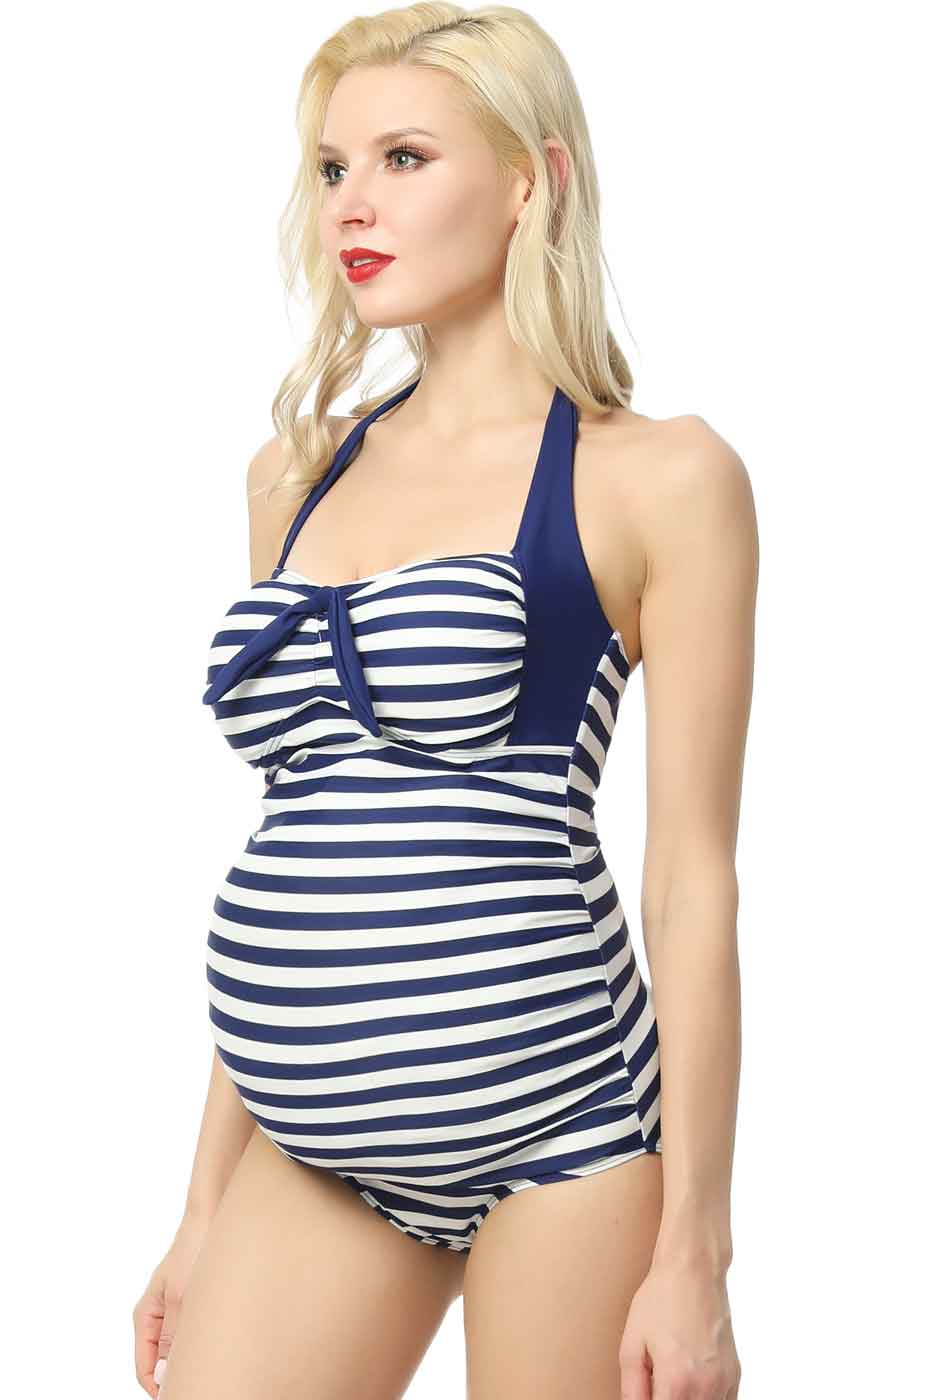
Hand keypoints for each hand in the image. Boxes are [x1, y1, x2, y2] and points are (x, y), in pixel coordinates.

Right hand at [132, 1212, 211, 1395]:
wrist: (211, 1217)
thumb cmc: (194, 1249)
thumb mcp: (183, 1296)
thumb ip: (174, 1336)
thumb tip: (165, 1374)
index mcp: (145, 1317)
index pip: (144, 1369)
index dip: (159, 1389)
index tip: (178, 1395)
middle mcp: (156, 1318)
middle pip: (160, 1364)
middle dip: (176, 1377)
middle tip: (202, 1381)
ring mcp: (173, 1312)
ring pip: (176, 1352)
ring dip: (191, 1360)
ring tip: (213, 1363)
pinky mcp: (190, 1305)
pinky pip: (190, 1336)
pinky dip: (200, 1345)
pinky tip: (218, 1345)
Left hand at [619, 1256, 740, 1398]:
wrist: (694, 1270)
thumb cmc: (661, 1299)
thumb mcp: (632, 1345)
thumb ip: (632, 1389)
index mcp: (676, 1382)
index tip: (648, 1393)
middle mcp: (705, 1387)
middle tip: (657, 1383)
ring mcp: (724, 1382)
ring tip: (674, 1380)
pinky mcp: (734, 1375)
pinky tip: (691, 1384)